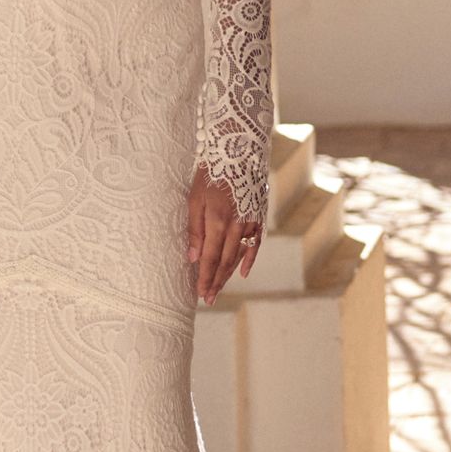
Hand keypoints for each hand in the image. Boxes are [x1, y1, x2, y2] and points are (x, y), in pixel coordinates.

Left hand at [186, 165, 261, 307]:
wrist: (239, 152)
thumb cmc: (212, 173)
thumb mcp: (195, 199)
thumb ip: (194, 230)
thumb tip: (192, 257)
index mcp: (217, 222)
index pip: (209, 259)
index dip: (204, 278)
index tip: (200, 294)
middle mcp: (236, 227)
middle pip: (224, 262)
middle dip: (215, 282)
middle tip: (208, 299)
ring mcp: (249, 223)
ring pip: (237, 256)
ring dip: (228, 275)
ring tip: (218, 289)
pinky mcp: (258, 217)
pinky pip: (254, 244)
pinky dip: (249, 259)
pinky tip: (242, 273)